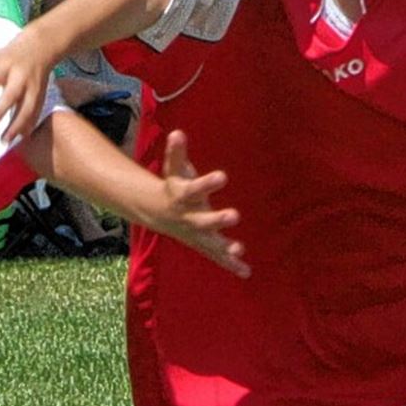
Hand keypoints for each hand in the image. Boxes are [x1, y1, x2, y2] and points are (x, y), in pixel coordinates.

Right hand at [0, 21, 52, 142]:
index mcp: (33, 92)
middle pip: (11, 97)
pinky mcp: (1, 54)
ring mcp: (12, 66)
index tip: (4, 140)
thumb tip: (23, 136)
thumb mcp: (39, 94)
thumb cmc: (37, 76)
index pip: (25, 112)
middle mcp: (23, 80)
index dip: (16, 126)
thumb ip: (31, 113)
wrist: (41, 45)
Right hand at [150, 131, 249, 278]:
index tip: (222, 176)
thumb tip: (178, 133)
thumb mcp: (174, 170)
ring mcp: (197, 234)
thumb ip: (176, 153)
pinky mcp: (204, 244)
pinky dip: (231, 265)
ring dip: (225, 247)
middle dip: (218, 219)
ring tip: (239, 249)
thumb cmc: (174, 186)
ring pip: (211, 242)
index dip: (208, 183)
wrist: (159, 214)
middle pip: (204, 220)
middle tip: (234, 215)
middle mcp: (190, 218)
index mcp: (184, 197)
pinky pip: (217, 256)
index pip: (195, 188)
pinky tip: (246, 272)